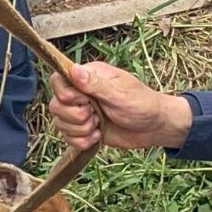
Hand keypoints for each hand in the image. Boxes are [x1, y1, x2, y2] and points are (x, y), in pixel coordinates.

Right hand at [48, 62, 192, 150]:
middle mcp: (81, 93)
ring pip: (60, 123)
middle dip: (75, 116)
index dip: (65, 94)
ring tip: (98, 125)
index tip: (85, 101)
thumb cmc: (142, 105)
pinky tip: (97, 137)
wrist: (155, 127)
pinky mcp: (83, 129)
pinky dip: (81, 141)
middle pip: (56, 105)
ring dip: (79, 130)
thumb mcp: (120, 94)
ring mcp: (81, 111)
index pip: (58, 80)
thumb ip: (95, 84)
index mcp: (89, 76)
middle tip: (95, 115)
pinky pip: (67, 138)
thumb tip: (72, 69)